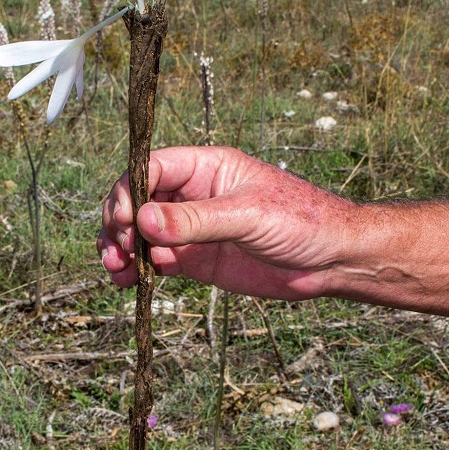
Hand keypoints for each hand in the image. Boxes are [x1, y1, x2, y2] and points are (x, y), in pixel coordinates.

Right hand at [98, 146, 355, 299]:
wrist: (332, 261)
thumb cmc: (302, 221)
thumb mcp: (248, 216)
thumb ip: (196, 220)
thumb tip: (144, 220)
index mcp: (206, 168)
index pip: (151, 168)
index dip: (130, 191)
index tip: (128, 221)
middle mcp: (192, 194)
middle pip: (137, 200)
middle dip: (120, 222)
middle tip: (121, 248)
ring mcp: (191, 229)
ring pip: (140, 233)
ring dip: (120, 247)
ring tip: (116, 269)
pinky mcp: (195, 259)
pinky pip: (155, 260)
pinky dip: (136, 270)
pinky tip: (128, 282)